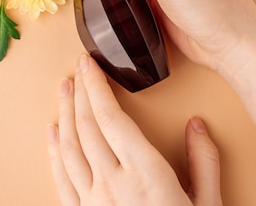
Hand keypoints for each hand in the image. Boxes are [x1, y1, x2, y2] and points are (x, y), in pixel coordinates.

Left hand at [48, 55, 221, 205]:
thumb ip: (204, 163)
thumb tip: (196, 125)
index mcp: (146, 175)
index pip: (111, 118)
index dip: (97, 87)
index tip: (89, 64)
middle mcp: (113, 183)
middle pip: (87, 127)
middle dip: (80, 93)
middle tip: (76, 69)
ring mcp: (92, 201)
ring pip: (70, 147)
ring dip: (64, 114)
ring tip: (63, 90)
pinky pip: (60, 176)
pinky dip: (53, 151)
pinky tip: (51, 133)